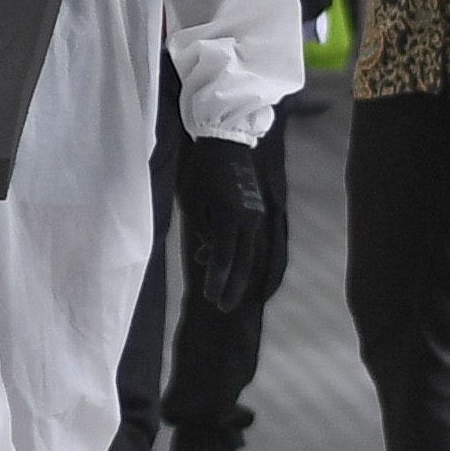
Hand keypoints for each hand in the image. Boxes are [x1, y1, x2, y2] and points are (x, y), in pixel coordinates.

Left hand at [182, 137, 279, 312]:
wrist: (226, 142)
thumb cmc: (201, 171)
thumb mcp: (192, 202)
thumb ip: (203, 231)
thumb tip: (208, 256)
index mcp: (230, 216)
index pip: (223, 257)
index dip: (217, 280)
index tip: (211, 300)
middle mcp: (249, 218)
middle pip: (243, 261)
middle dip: (233, 286)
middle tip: (224, 308)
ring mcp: (256, 215)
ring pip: (250, 253)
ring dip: (239, 275)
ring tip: (228, 295)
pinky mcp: (257, 211)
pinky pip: (250, 241)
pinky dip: (241, 257)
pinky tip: (228, 266)